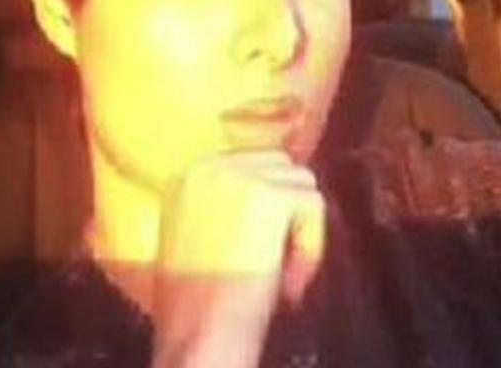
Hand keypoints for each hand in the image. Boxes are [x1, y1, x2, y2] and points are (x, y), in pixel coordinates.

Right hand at [151, 151, 325, 367]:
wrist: (199, 336)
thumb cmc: (198, 306)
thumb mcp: (194, 240)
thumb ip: (222, 205)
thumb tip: (274, 188)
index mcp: (187, 176)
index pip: (253, 165)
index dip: (270, 211)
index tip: (261, 254)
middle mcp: (208, 168)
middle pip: (280, 167)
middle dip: (288, 214)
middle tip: (275, 267)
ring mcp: (237, 177)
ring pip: (301, 184)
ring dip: (301, 232)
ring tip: (279, 276)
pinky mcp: (268, 195)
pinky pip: (314, 204)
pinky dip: (311, 246)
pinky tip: (287, 281)